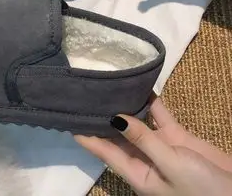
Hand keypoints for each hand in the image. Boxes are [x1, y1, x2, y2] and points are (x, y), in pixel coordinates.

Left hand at [75, 97, 231, 195]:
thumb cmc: (201, 190)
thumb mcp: (170, 165)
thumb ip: (143, 140)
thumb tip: (113, 118)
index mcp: (136, 172)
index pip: (103, 151)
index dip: (85, 135)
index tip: (67, 116)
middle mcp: (143, 157)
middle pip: (116, 133)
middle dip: (102, 115)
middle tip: (86, 91)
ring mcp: (160, 145)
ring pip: (137, 121)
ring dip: (125, 104)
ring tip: (107, 83)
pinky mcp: (176, 135)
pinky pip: (159, 114)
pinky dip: (151, 100)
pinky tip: (140, 84)